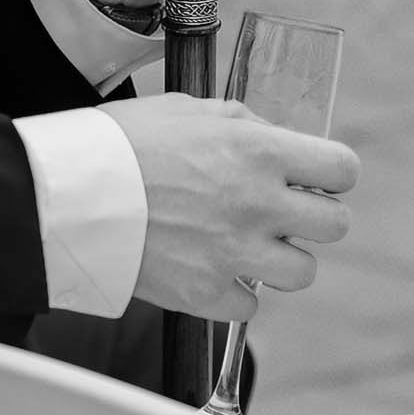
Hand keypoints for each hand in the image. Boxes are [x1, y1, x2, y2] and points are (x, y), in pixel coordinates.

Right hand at [105, 93, 357, 320]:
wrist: (71, 193)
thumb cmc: (122, 142)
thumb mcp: (186, 108)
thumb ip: (240, 123)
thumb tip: (272, 137)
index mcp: (258, 151)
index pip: (342, 168)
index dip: (332, 172)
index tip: (317, 176)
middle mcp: (259, 204)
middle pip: (335, 225)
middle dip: (313, 216)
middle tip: (282, 211)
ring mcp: (236, 254)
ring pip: (302, 272)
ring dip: (279, 259)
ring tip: (244, 243)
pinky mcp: (208, 294)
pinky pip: (251, 306)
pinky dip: (235, 290)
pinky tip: (210, 267)